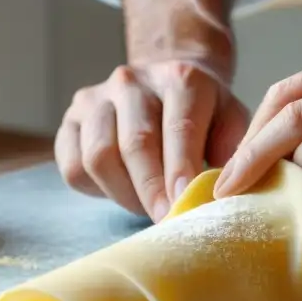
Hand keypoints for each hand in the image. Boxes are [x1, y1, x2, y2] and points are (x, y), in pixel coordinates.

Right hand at [55, 60, 249, 221]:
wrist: (164, 83)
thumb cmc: (203, 112)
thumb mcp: (230, 119)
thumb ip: (233, 149)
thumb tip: (224, 189)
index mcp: (180, 79)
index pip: (180, 127)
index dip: (181, 169)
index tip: (185, 203)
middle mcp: (131, 82)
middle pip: (135, 144)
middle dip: (152, 191)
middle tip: (167, 221)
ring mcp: (94, 100)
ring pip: (98, 157)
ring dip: (124, 193)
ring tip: (148, 208)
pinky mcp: (69, 122)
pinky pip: (73, 167)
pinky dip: (97, 190)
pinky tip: (122, 192)